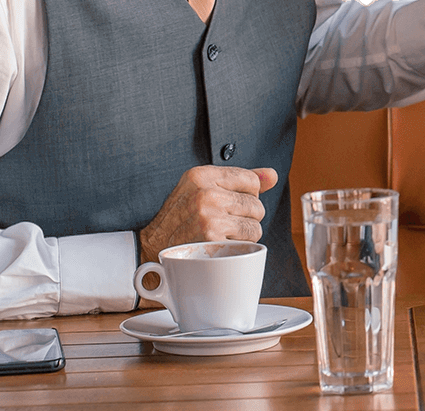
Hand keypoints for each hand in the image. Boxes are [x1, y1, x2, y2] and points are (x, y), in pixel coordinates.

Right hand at [138, 166, 278, 263]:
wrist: (152, 248)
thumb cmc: (180, 218)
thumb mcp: (202, 188)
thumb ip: (239, 180)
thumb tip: (272, 175)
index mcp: (202, 175)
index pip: (252, 180)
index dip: (247, 195)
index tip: (230, 204)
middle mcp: (205, 194)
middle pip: (257, 205)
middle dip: (245, 217)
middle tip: (223, 223)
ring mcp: (209, 218)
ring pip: (256, 226)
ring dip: (243, 235)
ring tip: (221, 235)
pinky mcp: (213, 241)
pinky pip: (248, 243)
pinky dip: (238, 248)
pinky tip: (219, 246)